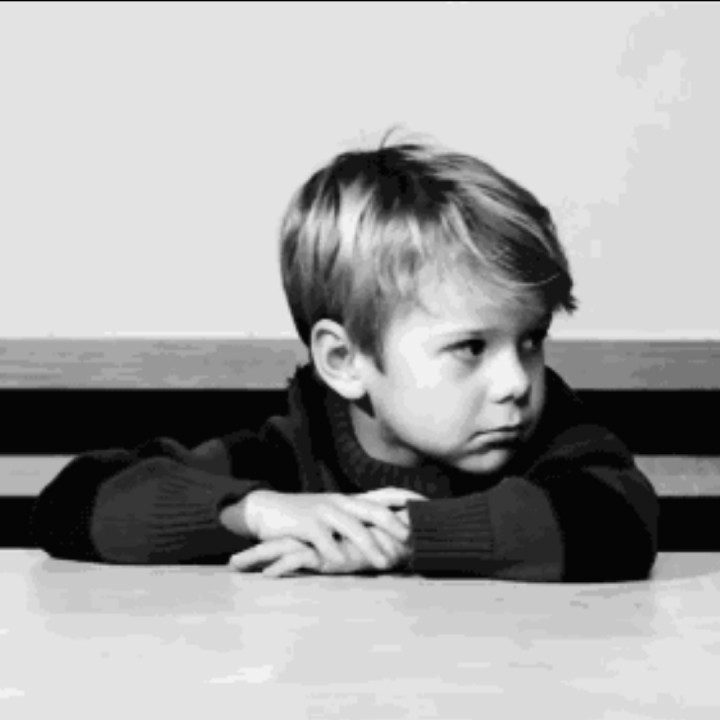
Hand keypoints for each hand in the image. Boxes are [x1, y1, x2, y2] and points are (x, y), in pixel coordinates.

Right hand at [236, 490, 411, 571]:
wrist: (267, 509)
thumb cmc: (306, 517)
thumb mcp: (335, 514)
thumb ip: (358, 520)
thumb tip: (392, 531)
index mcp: (352, 500)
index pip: (387, 494)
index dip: (409, 498)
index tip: (430, 506)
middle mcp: (341, 502)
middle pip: (374, 509)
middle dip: (394, 524)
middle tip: (411, 540)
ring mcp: (324, 511)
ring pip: (353, 526)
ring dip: (371, 545)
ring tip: (385, 563)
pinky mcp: (305, 524)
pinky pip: (324, 539)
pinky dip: (334, 552)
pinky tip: (342, 563)